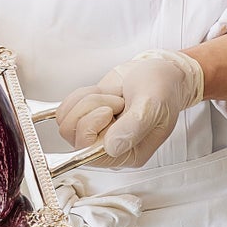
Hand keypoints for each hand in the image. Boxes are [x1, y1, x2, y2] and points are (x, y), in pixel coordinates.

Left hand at [55, 50, 204, 168]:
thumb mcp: (153, 105)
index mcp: (130, 154)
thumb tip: (111, 147)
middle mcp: (110, 147)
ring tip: (113, 97)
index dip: (92, 128)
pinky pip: (65, 109)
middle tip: (117, 101)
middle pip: (74, 135)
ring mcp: (97, 132)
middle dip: (92, 108)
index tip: (109, 111)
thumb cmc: (162, 89)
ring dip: (88, 100)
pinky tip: (103, 93)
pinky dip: (80, 94)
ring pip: (67, 121)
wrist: (156, 71)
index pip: (91, 155)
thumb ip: (134, 126)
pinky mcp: (87, 117)